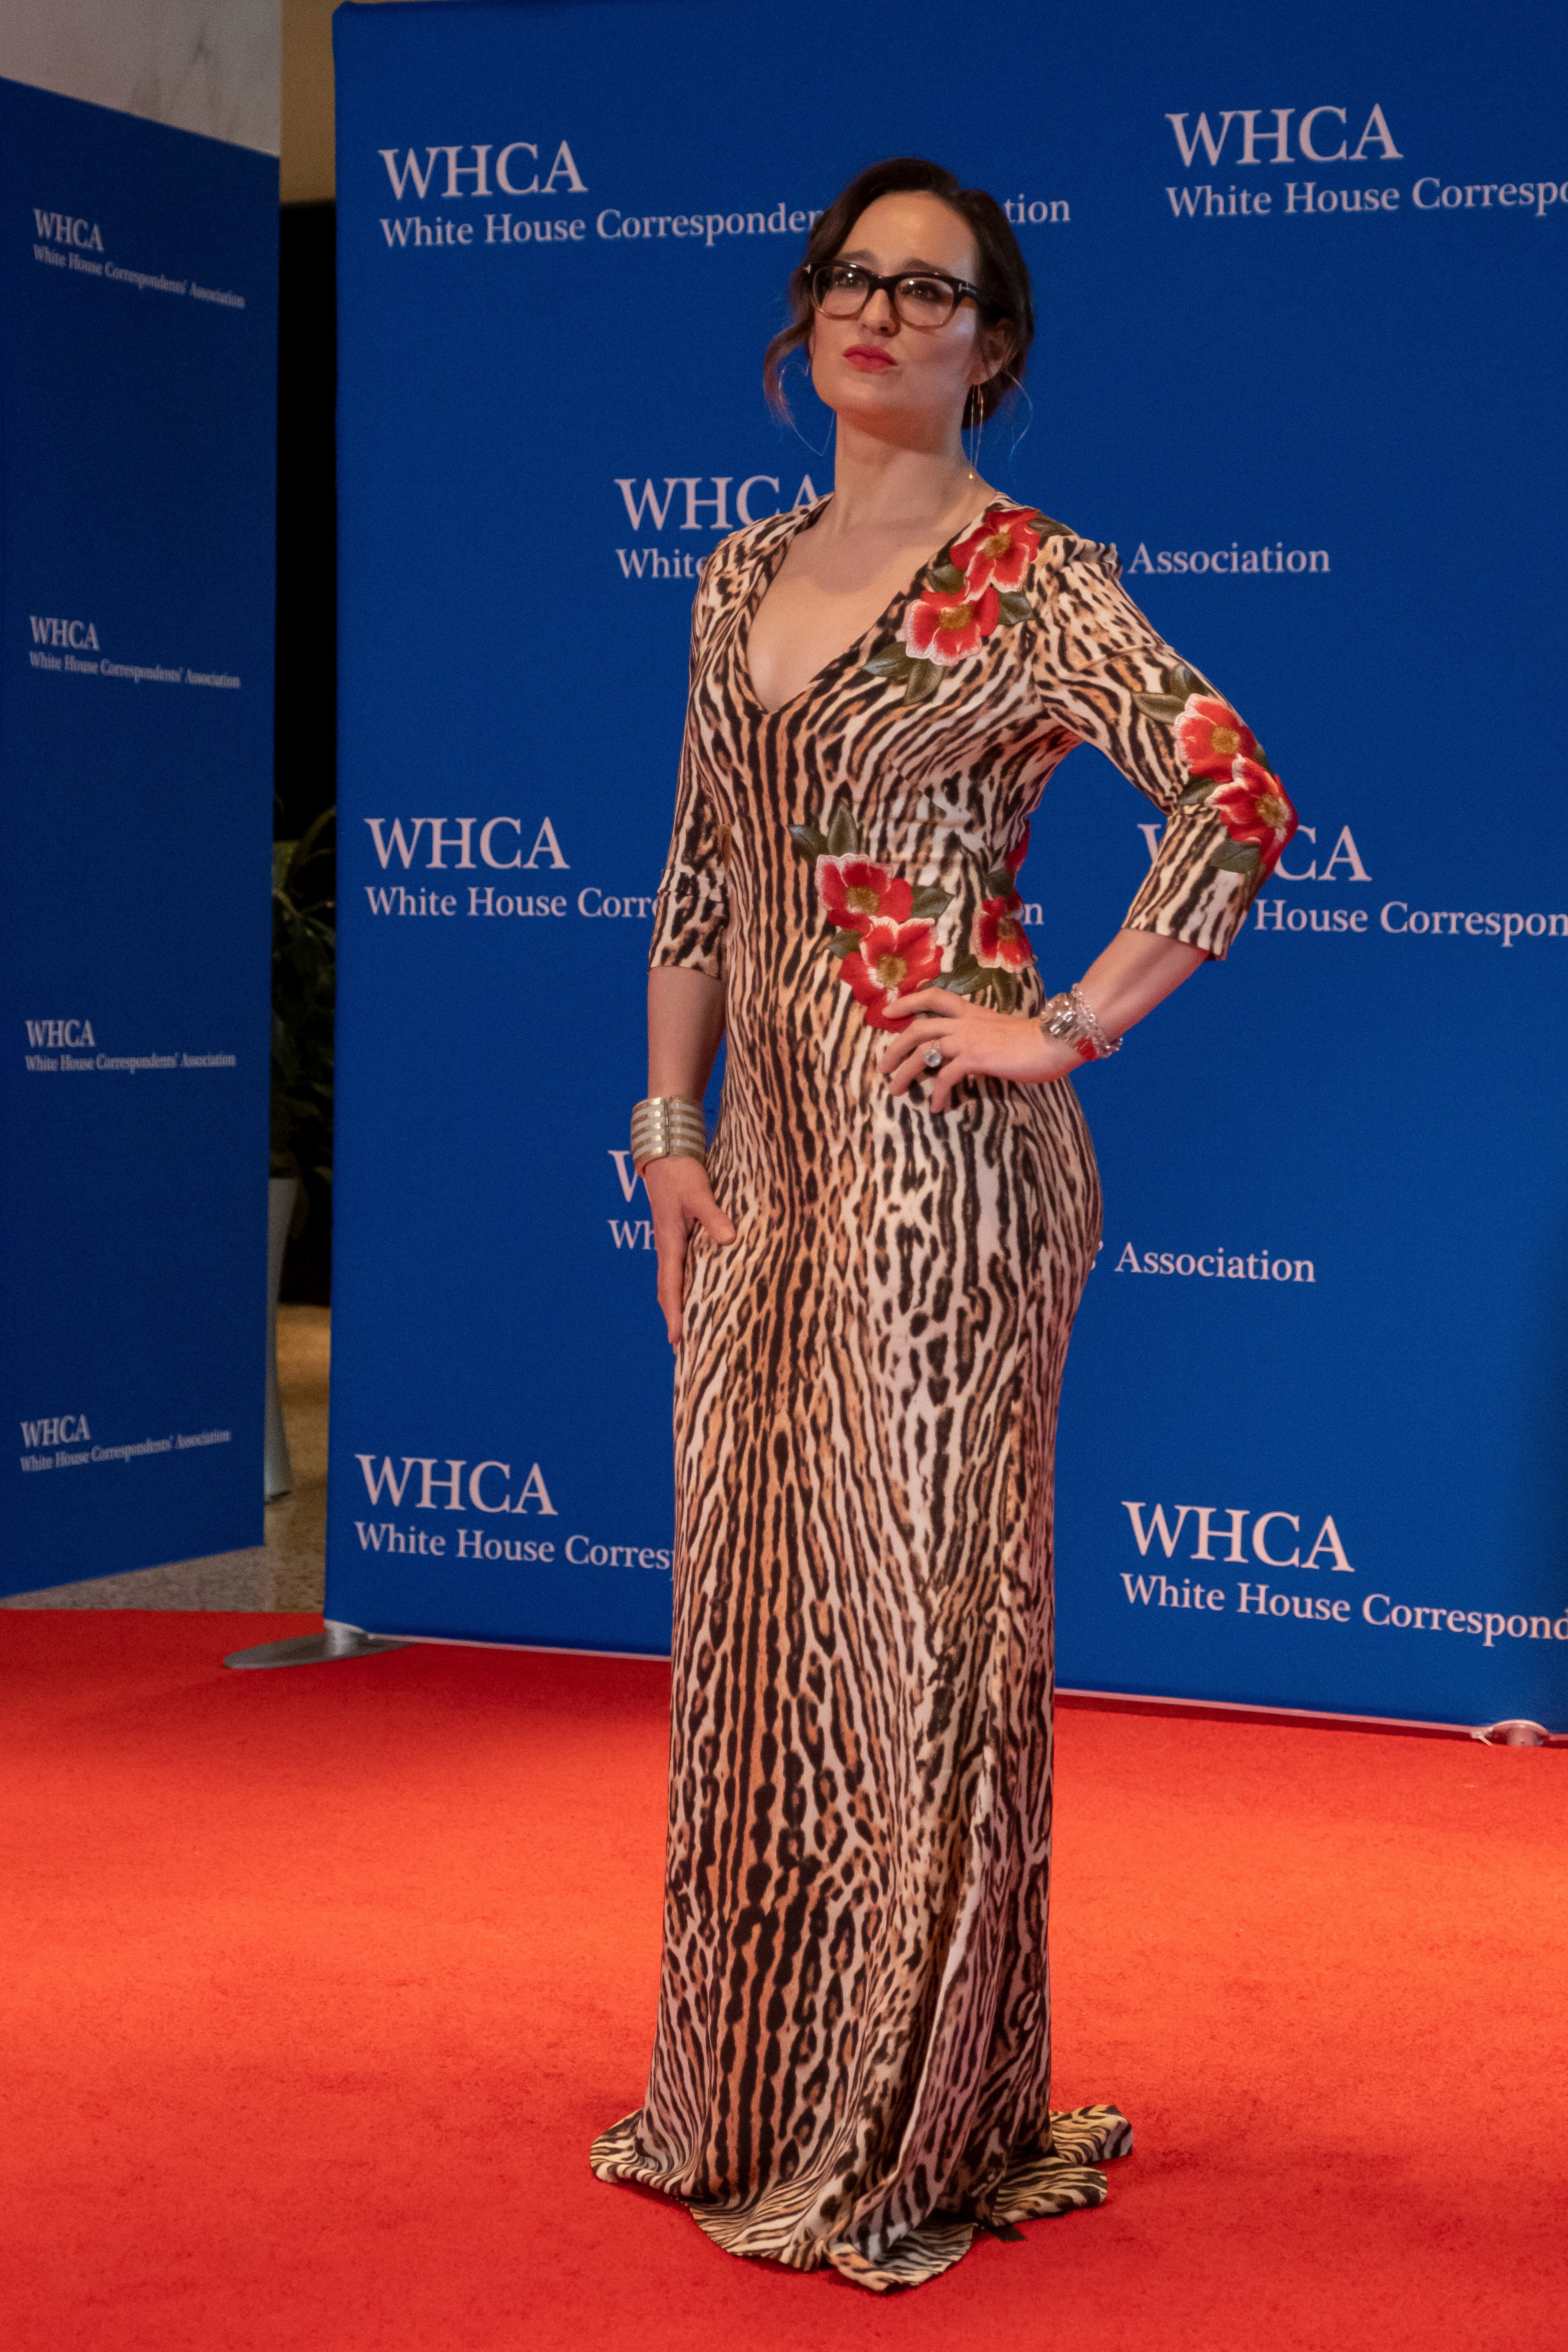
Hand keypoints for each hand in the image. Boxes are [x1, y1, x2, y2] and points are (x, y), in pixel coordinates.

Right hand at [643, 1156, 734, 1346]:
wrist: (665, 1153)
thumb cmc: (681, 1173)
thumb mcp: (700, 1193)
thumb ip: (714, 1217)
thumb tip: (729, 1241)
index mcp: (669, 1242)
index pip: (671, 1286)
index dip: (674, 1314)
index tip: (677, 1340)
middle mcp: (666, 1246)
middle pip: (667, 1290)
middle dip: (673, 1317)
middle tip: (680, 1347)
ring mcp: (669, 1241)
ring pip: (671, 1280)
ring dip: (676, 1304)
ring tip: (685, 1328)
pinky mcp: (675, 1234)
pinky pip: (677, 1268)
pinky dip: (682, 1286)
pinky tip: (693, 1293)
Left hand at [878, 986, 1081, 1111]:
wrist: (1054, 1042)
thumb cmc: (1035, 1040)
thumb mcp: (1001, 1031)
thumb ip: (981, 1037)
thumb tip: (970, 1055)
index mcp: (971, 1012)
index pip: (933, 997)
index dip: (908, 1002)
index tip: (888, 1012)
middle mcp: (965, 1022)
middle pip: (918, 1028)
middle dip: (895, 1047)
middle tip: (882, 1066)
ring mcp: (968, 1039)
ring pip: (923, 1052)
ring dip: (905, 1073)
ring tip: (896, 1090)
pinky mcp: (975, 1058)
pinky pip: (946, 1076)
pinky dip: (938, 1093)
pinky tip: (937, 1107)